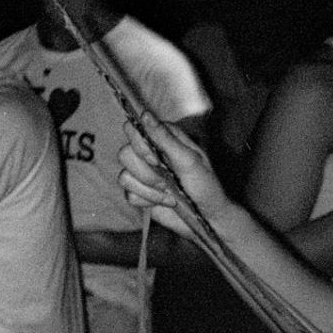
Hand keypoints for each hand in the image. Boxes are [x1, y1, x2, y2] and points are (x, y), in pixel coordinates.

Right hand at [119, 113, 226, 237]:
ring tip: (169, 193)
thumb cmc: (205, 186)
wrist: (208, 218)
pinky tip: (163, 201)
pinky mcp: (139, 192)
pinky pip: (128, 194)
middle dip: (147, 173)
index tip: (155, 159)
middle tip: (167, 179)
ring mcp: (143, 173)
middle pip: (124, 154)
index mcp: (163, 139)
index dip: (139, 145)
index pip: (133, 129)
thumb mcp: (188, 160)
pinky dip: (147, 201)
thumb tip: (144, 114)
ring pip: (124, 176)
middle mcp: (149, 153)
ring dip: (149, 190)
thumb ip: (164, 138)